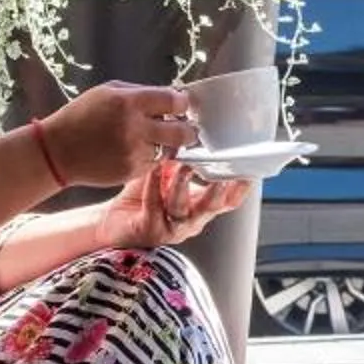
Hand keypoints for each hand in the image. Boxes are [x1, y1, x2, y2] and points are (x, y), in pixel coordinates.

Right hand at [40, 81, 197, 188]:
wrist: (57, 151)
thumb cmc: (81, 116)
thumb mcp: (107, 92)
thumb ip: (140, 93)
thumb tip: (171, 96)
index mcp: (129, 102)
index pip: (175, 101)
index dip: (182, 103)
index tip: (182, 104)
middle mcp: (135, 128)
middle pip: (182, 132)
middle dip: (188, 129)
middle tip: (188, 127)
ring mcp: (135, 152)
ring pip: (169, 150)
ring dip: (167, 144)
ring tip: (154, 138)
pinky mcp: (132, 171)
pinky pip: (154, 163)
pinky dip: (151, 156)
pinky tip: (136, 149)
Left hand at [98, 160, 247, 249]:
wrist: (114, 223)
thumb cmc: (143, 199)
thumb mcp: (168, 177)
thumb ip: (181, 162)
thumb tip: (189, 133)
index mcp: (200, 207)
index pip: (228, 200)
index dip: (240, 189)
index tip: (249, 171)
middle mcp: (192, 220)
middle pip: (212, 207)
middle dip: (218, 190)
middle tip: (222, 174)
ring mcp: (172, 228)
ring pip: (183, 209)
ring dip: (184, 186)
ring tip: (184, 167)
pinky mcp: (150, 230)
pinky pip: (154, 207)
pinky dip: (154, 187)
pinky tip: (153, 171)